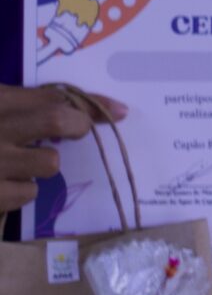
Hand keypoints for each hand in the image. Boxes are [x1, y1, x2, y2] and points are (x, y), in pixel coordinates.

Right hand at [1, 84, 125, 215]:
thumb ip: (23, 102)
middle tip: (73, 129)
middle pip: (56, 124)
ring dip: (38, 165)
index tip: (115, 112)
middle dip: (75, 127)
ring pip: (46, 165)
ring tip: (12, 161)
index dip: (89, 107)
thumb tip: (76, 105)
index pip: (52, 100)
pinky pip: (24, 194)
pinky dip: (16, 190)